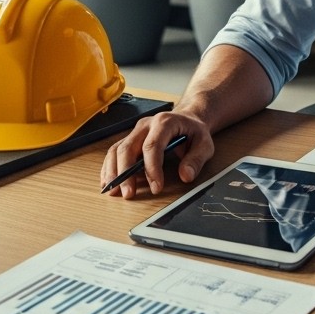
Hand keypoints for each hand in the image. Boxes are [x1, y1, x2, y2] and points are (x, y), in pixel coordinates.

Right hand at [99, 110, 213, 198]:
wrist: (188, 119)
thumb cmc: (194, 132)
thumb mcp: (205, 144)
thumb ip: (196, 159)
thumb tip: (186, 175)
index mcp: (164, 122)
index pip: (152, 145)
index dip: (152, 168)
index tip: (156, 187)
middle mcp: (146, 125)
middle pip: (128, 147)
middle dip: (126, 173)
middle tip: (129, 194)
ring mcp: (136, 131)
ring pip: (117, 149)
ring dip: (113, 171)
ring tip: (113, 191)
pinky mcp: (130, 139)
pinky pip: (115, 152)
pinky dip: (110, 168)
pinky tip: (109, 182)